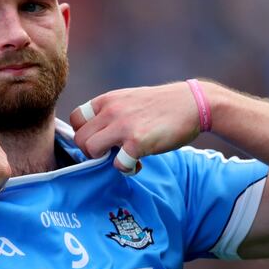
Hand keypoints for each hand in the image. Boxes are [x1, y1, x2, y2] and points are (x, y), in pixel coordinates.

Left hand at [69, 82, 201, 173]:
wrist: (192, 104)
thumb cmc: (161, 105)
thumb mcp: (129, 99)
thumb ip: (110, 112)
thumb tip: (95, 133)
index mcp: (108, 100)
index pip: (76, 119)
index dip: (84, 133)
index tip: (100, 139)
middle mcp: (111, 111)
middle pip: (79, 138)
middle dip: (91, 151)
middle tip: (109, 153)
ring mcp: (123, 126)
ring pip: (90, 150)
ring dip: (103, 160)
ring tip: (120, 157)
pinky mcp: (138, 142)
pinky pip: (118, 164)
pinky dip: (127, 169)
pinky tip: (138, 164)